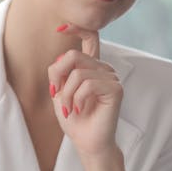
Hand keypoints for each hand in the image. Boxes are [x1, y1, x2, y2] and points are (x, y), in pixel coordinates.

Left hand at [47, 24, 122, 158]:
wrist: (87, 141)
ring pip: (78, 73)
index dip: (77, 29)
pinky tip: (80, 109)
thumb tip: (62, 58)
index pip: (90, 37)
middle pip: (73, 56)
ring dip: (67, 94)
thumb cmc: (74, 118)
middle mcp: (103, 68)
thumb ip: (60, 72)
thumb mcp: (59, 91)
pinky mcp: (116, 88)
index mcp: (91, 66)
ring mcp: (111, 77)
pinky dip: (78, 98)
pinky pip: (88, 84)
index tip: (60, 28)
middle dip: (58, 76)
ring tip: (70, 109)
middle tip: (56, 94)